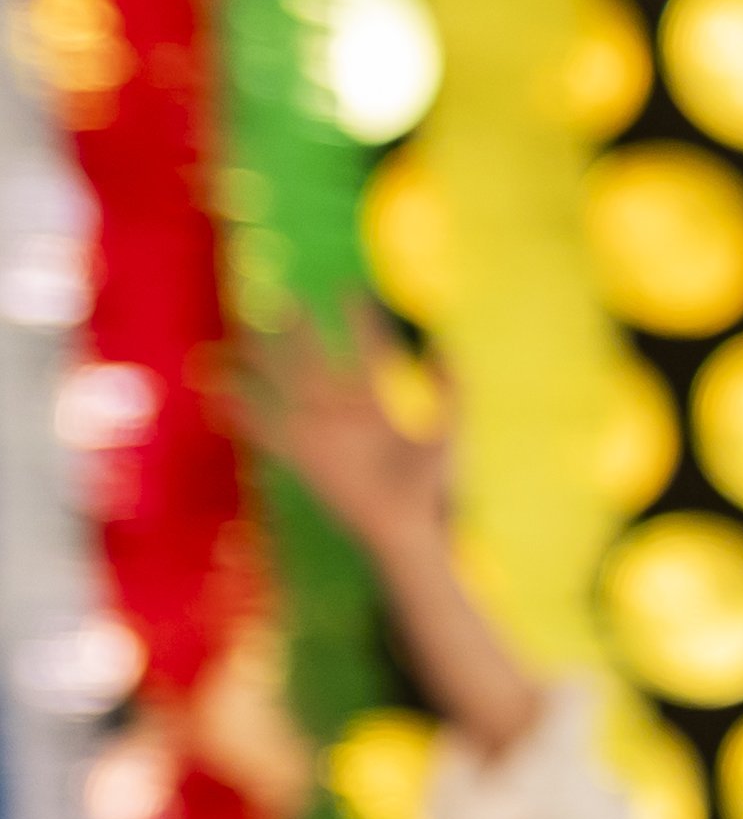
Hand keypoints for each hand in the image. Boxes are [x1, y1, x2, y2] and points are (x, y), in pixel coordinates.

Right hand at [240, 313, 448, 561]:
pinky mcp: (302, 455)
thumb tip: (447, 341)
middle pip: (314, 360)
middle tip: (284, 298)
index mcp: (378, 404)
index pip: (368, 352)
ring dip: (260, 359)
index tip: (352, 291)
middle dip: (298, 331)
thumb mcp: (449, 430)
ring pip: (284, 385)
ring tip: (239, 330)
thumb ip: (451, 386)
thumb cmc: (431, 485)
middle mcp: (343, 412)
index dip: (361, 322)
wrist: (411, 527)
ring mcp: (320, 431)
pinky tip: (217, 394)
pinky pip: (266, 430)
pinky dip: (242, 414)